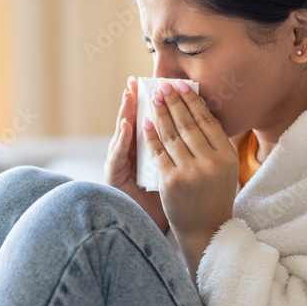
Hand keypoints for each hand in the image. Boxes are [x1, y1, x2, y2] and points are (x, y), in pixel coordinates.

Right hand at [103, 76, 169, 233]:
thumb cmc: (173, 198)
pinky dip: (122, 139)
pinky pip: (118, 155)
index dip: (144, 102)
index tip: (148, 82)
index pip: (143, 120)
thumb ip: (172, 148)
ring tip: (129, 94)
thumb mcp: (173, 168)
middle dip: (132, 101)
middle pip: (129, 121)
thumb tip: (193, 120)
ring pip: (121, 134)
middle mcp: (127, 154)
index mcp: (143, 151)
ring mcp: (119, 163)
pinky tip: (127, 125)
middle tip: (134, 81)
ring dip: (125, 113)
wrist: (159, 225)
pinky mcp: (113, 175)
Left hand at [142, 78, 237, 270]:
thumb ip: (215, 144)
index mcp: (227, 156)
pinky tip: (146, 122)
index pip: (207, 121)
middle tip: (164, 84)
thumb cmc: (214, 196)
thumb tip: (201, 111)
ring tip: (155, 97)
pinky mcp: (172, 182)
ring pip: (172, 135)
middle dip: (174, 102)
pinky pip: (159, 152)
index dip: (193, 101)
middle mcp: (211, 163)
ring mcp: (190, 172)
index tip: (182, 85)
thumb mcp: (224, 169)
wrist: (206, 230)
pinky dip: (151, 135)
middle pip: (188, 124)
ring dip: (161, 113)